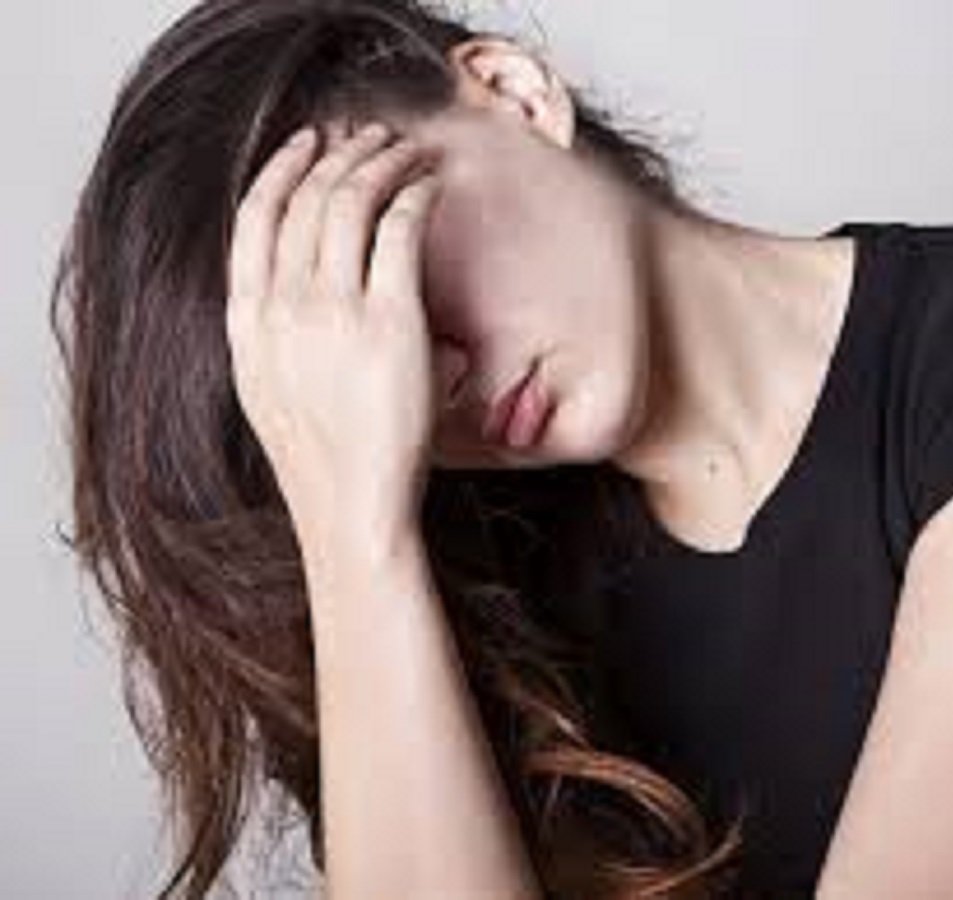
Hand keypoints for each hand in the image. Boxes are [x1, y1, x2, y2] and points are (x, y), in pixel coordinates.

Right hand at [225, 122, 448, 555]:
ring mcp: (334, 312)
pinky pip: (399, 230)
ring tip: (404, 150)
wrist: (352, 510)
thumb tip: (308, 290)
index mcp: (248, 322)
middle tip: (368, 137)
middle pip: (305, 198)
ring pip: (351, 202)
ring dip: (379, 162)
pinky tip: (428, 184)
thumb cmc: (323, 460)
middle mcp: (283, 307)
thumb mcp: (272, 390)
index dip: (281, 168)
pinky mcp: (390, 321)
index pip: (254, 218)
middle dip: (338, 153)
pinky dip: (413, 194)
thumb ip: (278, 334)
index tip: (306, 144)